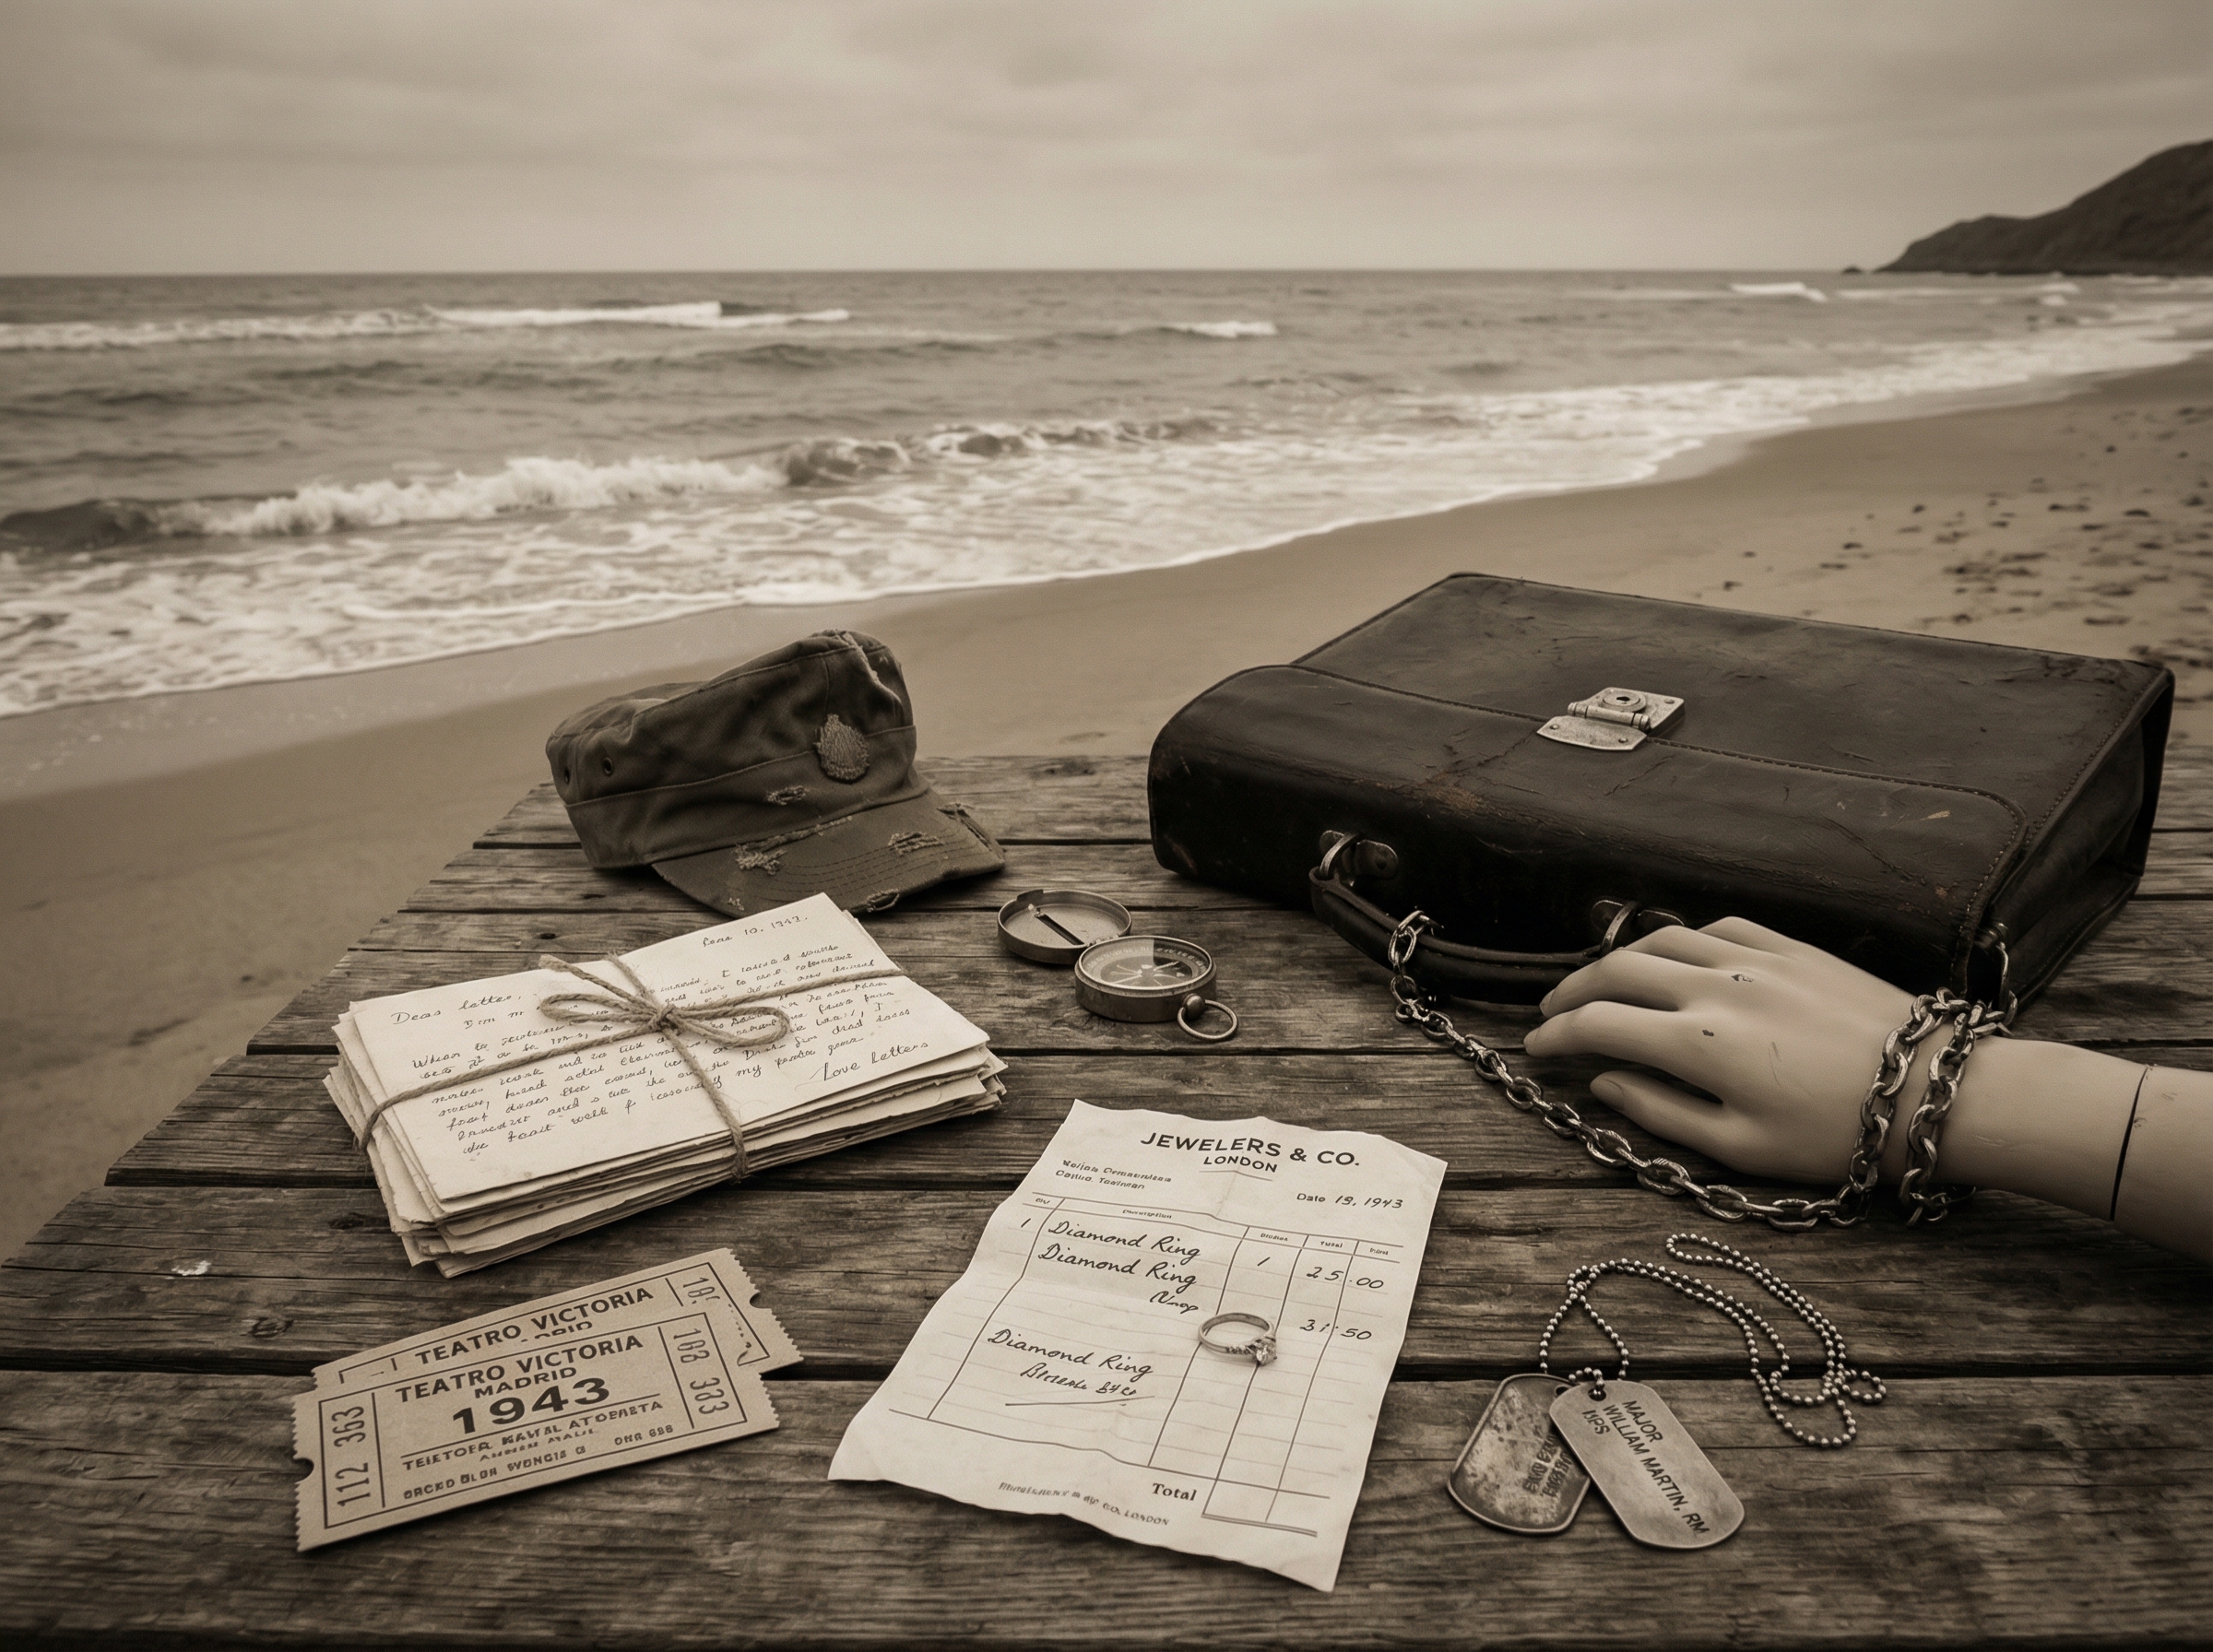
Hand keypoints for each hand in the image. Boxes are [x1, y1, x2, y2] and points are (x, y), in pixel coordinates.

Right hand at [1521, 917, 1912, 1182]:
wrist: (1936, 1090)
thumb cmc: (1839, 1136)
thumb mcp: (1741, 1148)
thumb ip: (1661, 1112)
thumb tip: (1604, 1084)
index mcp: (1697, 1044)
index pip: (1598, 1025)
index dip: (1557, 1036)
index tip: (1536, 1049)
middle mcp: (1715, 987)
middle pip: (1616, 970)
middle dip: (1572, 991)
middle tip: (1553, 1014)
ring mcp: (1753, 959)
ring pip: (1660, 938)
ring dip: (1618, 958)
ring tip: (1602, 982)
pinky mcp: (1791, 947)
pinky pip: (1715, 926)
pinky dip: (1679, 939)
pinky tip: (1676, 956)